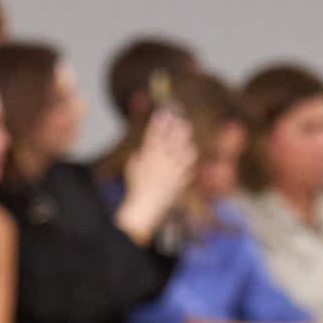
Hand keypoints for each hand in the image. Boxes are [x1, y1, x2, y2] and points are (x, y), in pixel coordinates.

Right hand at [118, 109, 196, 237]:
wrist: (144, 209)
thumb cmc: (136, 188)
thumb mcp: (133, 166)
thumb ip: (140, 152)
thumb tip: (148, 140)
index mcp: (147, 159)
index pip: (154, 135)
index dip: (159, 122)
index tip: (162, 113)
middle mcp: (161, 163)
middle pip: (171, 138)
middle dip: (174, 125)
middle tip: (177, 117)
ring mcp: (172, 171)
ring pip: (182, 148)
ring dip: (184, 137)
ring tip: (184, 129)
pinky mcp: (180, 179)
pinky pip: (188, 164)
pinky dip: (188, 154)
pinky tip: (188, 149)